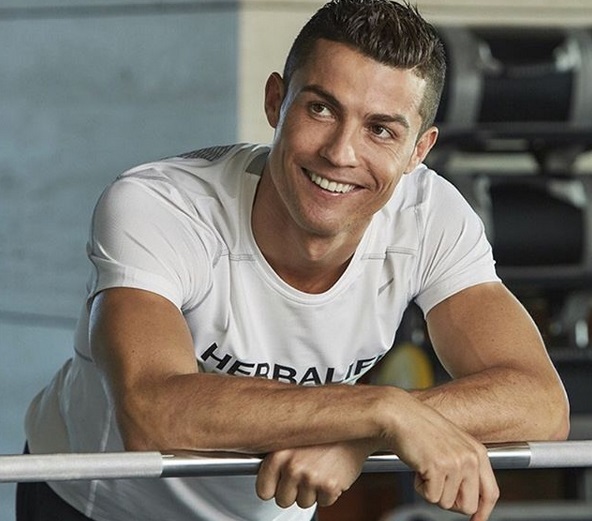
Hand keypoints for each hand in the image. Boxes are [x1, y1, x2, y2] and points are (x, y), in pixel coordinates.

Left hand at [255, 439, 373, 508]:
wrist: (355, 431)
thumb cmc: (325, 433)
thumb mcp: (294, 437)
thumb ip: (277, 456)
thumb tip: (262, 473)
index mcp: (278, 454)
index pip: (263, 490)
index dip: (273, 488)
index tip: (279, 482)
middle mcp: (292, 466)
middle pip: (282, 500)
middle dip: (294, 491)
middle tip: (305, 472)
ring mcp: (310, 477)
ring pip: (303, 503)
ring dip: (312, 491)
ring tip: (319, 469)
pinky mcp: (328, 487)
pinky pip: (323, 502)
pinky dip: (328, 493)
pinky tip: (330, 472)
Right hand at [387, 397, 498, 520]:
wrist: (400, 414)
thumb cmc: (420, 429)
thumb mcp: (452, 445)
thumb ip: (466, 468)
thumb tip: (469, 501)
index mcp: (477, 452)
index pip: (490, 493)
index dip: (483, 512)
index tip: (476, 520)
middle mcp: (471, 458)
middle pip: (468, 506)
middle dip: (450, 502)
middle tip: (436, 484)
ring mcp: (456, 463)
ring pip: (446, 503)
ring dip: (431, 490)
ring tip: (425, 467)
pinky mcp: (438, 467)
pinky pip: (431, 497)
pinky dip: (419, 487)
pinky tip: (418, 466)